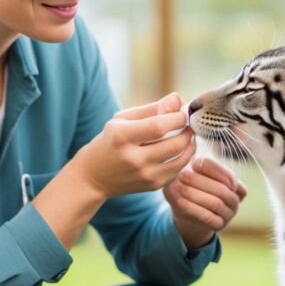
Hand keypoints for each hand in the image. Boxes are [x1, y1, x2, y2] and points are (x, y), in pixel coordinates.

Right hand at [68, 93, 195, 198]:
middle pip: (175, 144)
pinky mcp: (153, 186)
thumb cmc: (110, 141)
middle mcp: (134, 158)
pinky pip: (178, 170)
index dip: (177, 117)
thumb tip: (179, 100)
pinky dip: (183, 158)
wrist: (94, 177)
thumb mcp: (122, 120)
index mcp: (122, 137)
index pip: (159, 126)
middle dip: (188, 131)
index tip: (182, 112)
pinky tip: (179, 150)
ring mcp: (145, 175)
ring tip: (188, 135)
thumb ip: (152, 109)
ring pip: (182, 159)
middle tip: (189, 124)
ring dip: (191, 145)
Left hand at [163, 157, 247, 248]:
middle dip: (200, 181)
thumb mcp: (194, 172)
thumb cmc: (191, 185)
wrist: (186, 210)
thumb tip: (195, 163)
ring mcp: (229, 213)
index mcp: (233, 182)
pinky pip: (208, 218)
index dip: (211, 168)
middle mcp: (234, 198)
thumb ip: (198, 166)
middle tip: (182, 174)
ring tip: (180, 188)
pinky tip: (180, 202)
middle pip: (221, 189)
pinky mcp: (219, 225)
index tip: (193, 163)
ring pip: (216, 203)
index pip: (227, 174)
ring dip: (196, 195)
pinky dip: (194, 209)